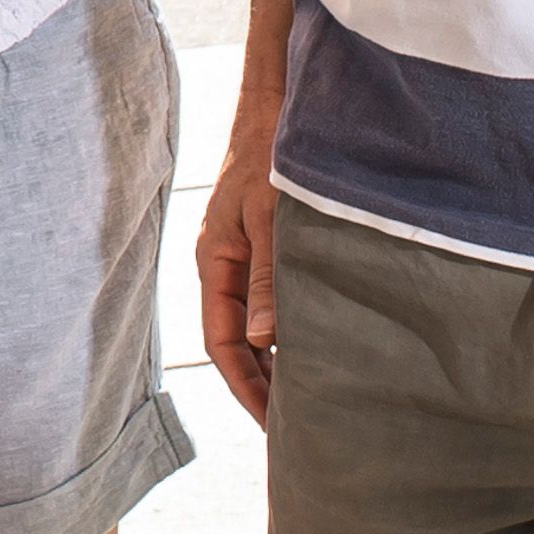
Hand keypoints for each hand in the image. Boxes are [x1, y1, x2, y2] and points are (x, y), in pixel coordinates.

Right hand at [196, 93, 280, 420]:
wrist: (275, 107)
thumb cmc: (269, 156)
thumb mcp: (270, 219)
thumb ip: (269, 278)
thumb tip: (262, 341)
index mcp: (214, 263)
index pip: (221, 343)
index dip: (245, 386)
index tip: (272, 424)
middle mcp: (224, 266)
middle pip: (236, 342)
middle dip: (261, 384)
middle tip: (296, 426)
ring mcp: (244, 256)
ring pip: (256, 324)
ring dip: (278, 359)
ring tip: (312, 397)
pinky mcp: (266, 245)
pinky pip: (273, 300)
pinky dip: (291, 328)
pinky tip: (319, 345)